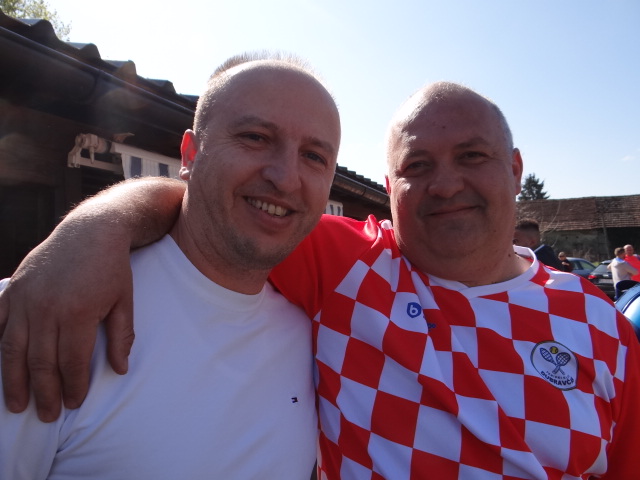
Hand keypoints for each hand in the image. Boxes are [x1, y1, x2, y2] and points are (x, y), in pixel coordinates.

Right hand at [0, 218, 134, 421]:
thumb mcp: (125, 301)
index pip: (71, 362)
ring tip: (17, 405)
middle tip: (46, 416)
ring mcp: (26, 299)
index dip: (72, 386)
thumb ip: (122, 337)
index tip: (73, 403)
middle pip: (40, 362)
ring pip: (13, 349)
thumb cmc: (112, 268)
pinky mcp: (14, 289)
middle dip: (44, 393)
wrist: (91, 230)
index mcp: (78, 313)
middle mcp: (47, 308)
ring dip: (14, 381)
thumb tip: (119, 370)